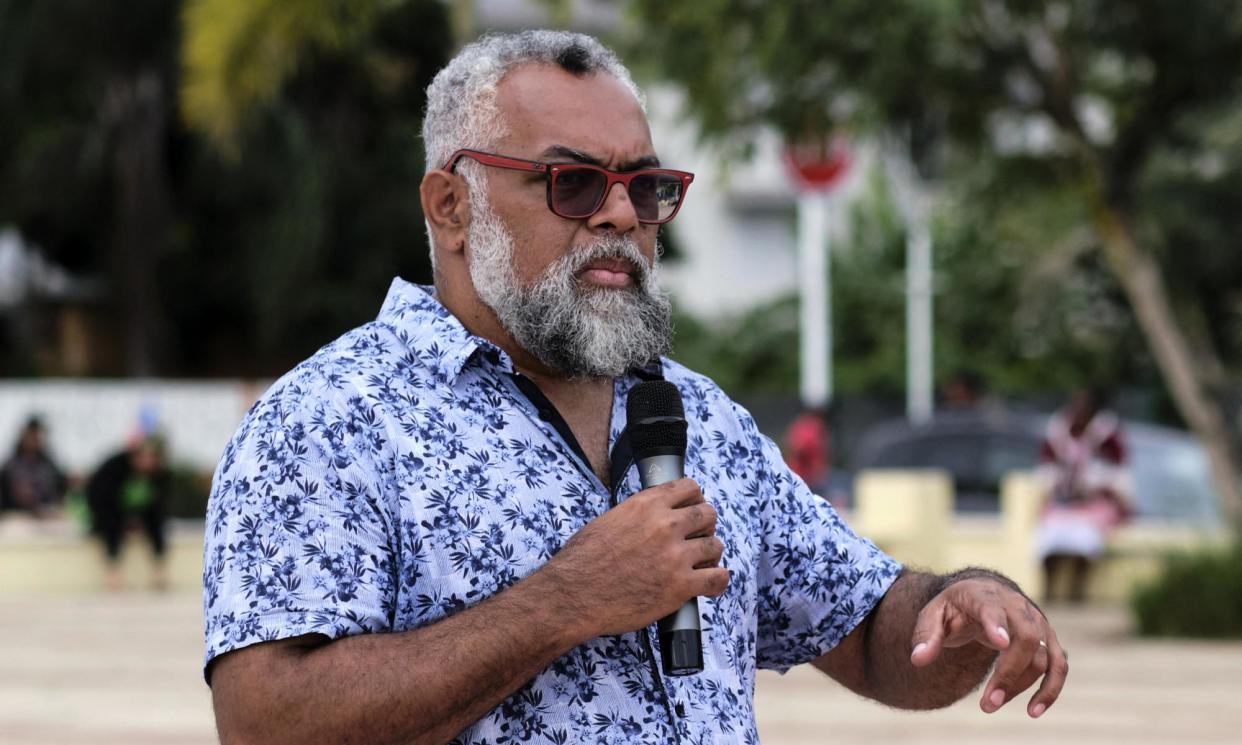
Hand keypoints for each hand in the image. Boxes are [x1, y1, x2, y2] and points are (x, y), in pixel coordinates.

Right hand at [547, 478, 728, 637]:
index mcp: (646, 505)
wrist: (573, 595)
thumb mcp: (608, 520)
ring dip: (709, 554)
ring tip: (700, 564)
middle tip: (696, 539)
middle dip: (704, 526)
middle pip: (707, 514)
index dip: (694, 500)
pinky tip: (710, 585)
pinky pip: (716, 578)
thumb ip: (637, 515)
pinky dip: (717, 582)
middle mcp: (664, 525)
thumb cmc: (582, 561)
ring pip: (715, 545)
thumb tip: (651, 518)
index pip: (689, 488)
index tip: (692, 510)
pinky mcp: (680, 586)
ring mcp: (675, 556)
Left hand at [909, 578, 1067, 717]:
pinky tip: (1033, 710)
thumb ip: (925, 635)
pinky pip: (1058, 666)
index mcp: (984, 595)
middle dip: (1009, 673)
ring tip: (992, 706)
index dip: (997, 625)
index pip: (993, 608)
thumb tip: (918, 659)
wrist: (983, 596)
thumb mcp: (933, 614)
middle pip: (1026, 638)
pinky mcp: (1048, 639)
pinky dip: (1050, 688)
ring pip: (1042, 656)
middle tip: (986, 703)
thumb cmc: (956, 607)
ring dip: (1022, 686)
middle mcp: (1017, 606)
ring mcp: (1037, 622)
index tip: (1000, 643)